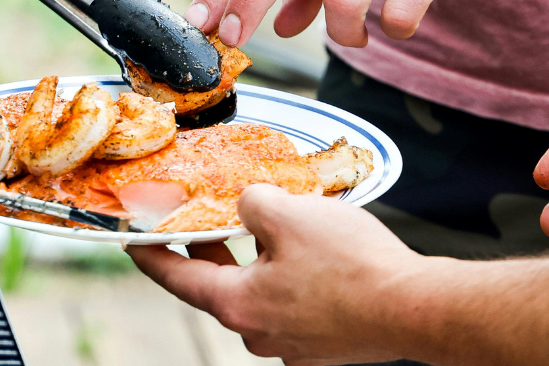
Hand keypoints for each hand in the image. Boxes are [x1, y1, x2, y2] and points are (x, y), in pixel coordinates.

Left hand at [126, 185, 421, 364]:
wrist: (414, 308)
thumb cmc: (353, 266)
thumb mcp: (289, 213)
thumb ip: (252, 202)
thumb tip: (248, 205)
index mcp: (238, 304)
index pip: (177, 278)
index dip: (152, 254)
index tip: (134, 241)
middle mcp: (258, 334)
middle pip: (220, 286)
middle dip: (214, 249)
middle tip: (210, 219)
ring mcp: (292, 346)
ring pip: (260, 294)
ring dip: (259, 262)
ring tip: (276, 228)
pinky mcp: (323, 346)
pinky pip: (294, 305)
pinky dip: (292, 278)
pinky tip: (314, 254)